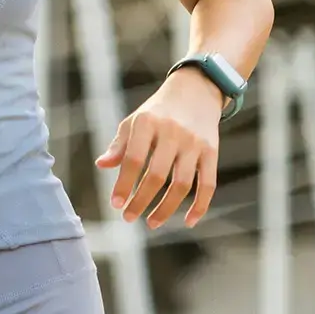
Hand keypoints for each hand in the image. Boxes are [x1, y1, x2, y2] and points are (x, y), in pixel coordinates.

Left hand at [96, 69, 222, 228]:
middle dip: (141, 201)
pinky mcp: (212, 152)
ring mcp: (194, 143)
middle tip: (128, 217)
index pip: (133, 160)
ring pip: (182, 184)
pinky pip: (208, 185)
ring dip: (166, 208)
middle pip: (157, 176)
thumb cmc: (157, 111)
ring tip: (152, 223)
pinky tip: (188, 221)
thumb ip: (119, 145)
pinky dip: (200, 206)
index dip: (124, 184)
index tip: (115, 204)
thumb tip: (102, 165)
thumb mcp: (134, 121)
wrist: (195, 91)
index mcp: (147, 124)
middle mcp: (172, 133)